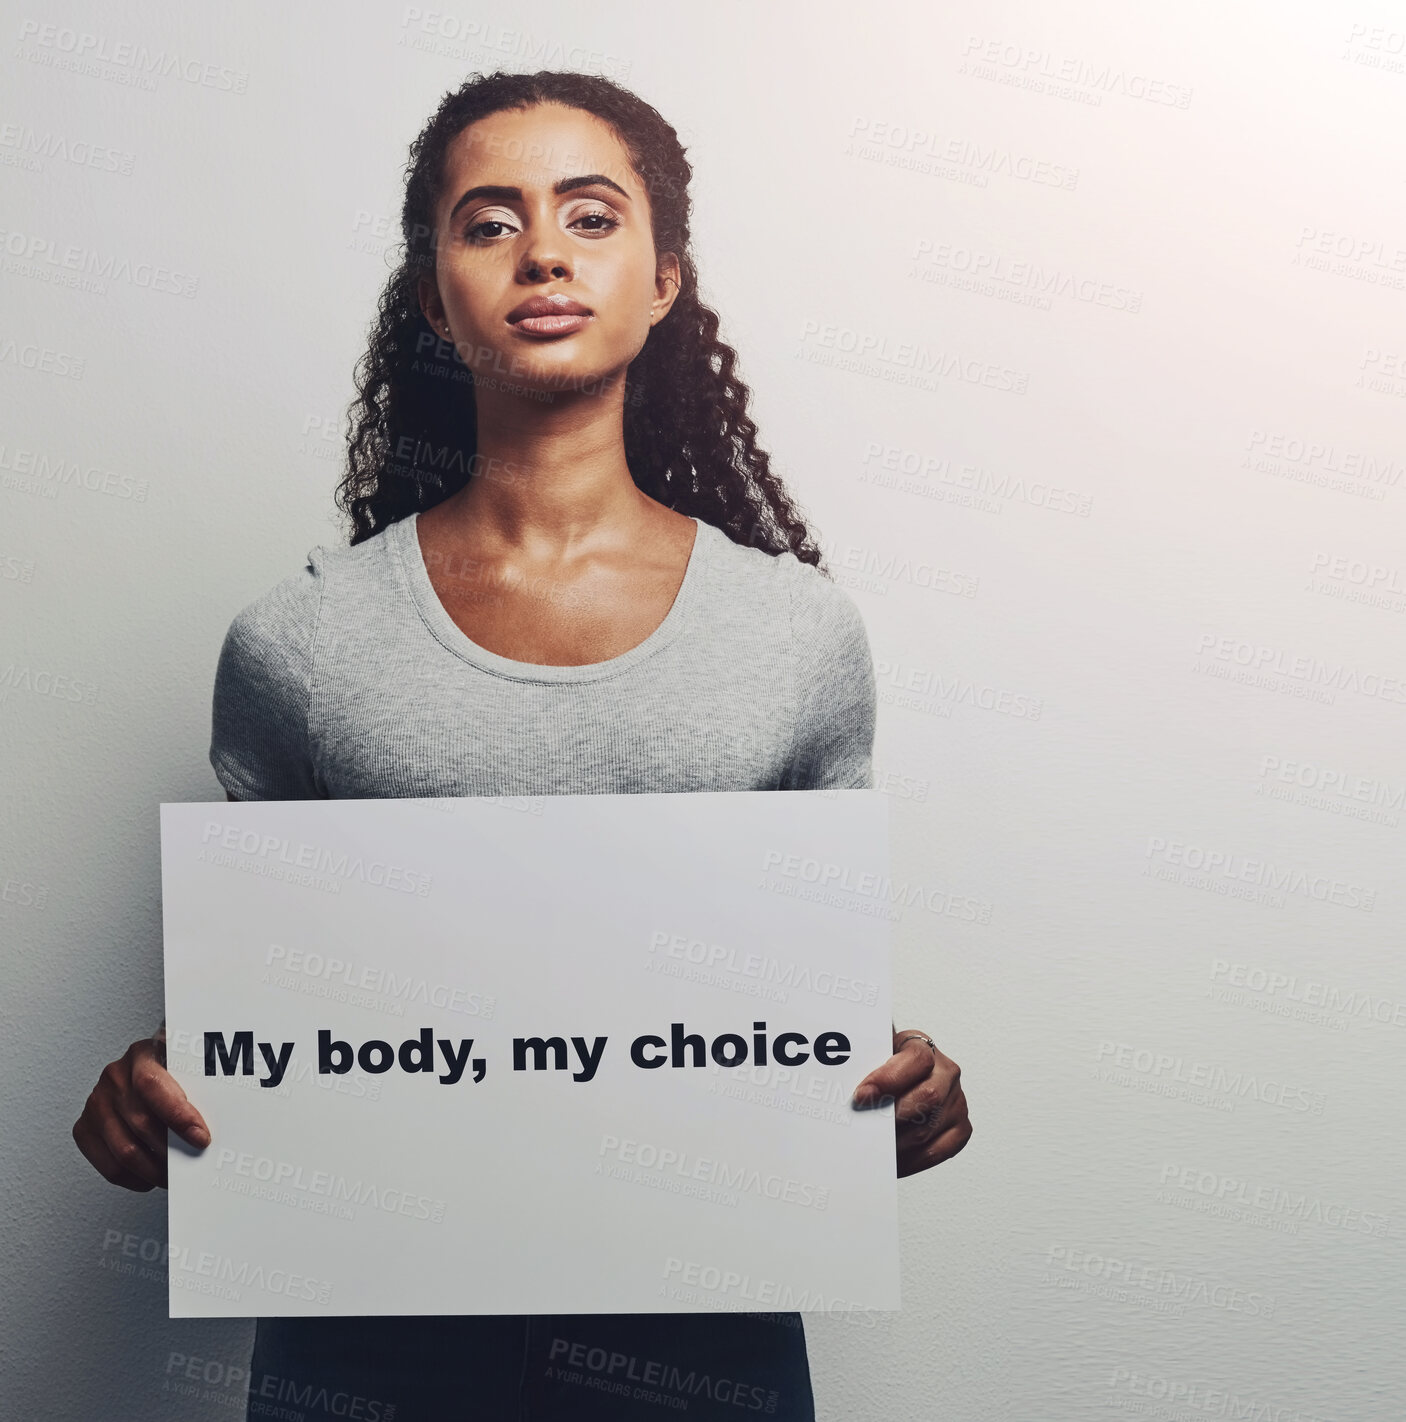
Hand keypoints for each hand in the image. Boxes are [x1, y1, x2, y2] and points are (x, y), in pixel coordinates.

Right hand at [72, 1036, 209, 1190]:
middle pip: (141, 1124)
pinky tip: (151, 1175)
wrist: (149, 1063)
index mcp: (142, 1054)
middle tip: (192, 1163)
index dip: (177, 1116)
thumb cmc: (173, 1066)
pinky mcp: (84, 1128)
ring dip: (155, 1170)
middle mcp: (115, 1076)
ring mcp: (96, 1102)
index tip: (201, 1138)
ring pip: (124, 1150)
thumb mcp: (189, 1061)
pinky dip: (134, 1178)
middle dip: (172, 1151)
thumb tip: (227, 1114)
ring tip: (174, 1175)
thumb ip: (202, 1080)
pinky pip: (109, 1165)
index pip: (152, 1086)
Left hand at [852, 1028, 970, 1177]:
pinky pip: (935, 1151)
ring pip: (927, 1129)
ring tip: (872, 1146)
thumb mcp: (875, 1056)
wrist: (899, 1082)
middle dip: (893, 1116)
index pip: (917, 1059)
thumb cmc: (884, 1070)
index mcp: (923, 1048)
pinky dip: (908, 1159)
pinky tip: (890, 1158)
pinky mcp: (960, 1130)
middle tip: (867, 1127)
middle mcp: (946, 1072)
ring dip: (896, 1143)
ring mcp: (957, 1101)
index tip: (863, 1095)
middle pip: (929, 1097)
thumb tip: (850, 1082)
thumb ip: (866, 1063)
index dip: (889, 1078)